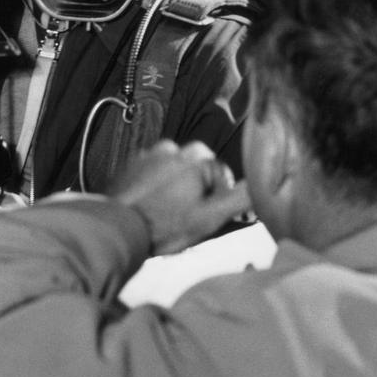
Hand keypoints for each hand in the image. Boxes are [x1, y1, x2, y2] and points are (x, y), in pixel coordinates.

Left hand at [110, 140, 250, 255]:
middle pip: (198, 165)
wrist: (117, 227)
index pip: (221, 173)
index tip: (209, 214)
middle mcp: (174, 149)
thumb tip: (259, 186)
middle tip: (190, 212)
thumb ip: (238, 200)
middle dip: (198, 186)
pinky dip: (157, 183)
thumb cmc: (163, 226)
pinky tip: (153, 203)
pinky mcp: (132, 163)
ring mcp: (151, 154)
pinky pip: (154, 169)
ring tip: (169, 209)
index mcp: (197, 159)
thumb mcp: (209, 219)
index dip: (219, 197)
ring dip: (178, 183)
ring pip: (176, 166)